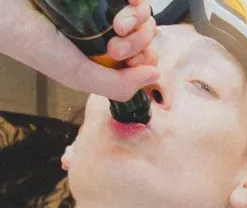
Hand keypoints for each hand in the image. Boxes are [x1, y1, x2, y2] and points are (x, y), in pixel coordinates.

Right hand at [3, 0, 159, 101]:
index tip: (126, 60)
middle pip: (146, 37)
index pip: (143, 59)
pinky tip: (128, 3)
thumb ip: (118, 84)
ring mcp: (103, 11)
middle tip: (114, 46)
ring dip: (138, 21)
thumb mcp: (78, 75)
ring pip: (142, 16)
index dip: (144, 59)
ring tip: (116, 24)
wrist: (5, 11)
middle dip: (139, 42)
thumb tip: (155, 76)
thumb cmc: (33, 43)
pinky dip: (136, 1)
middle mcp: (106, 34)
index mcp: (103, 58)